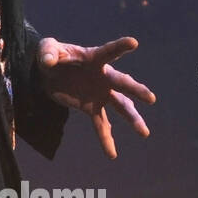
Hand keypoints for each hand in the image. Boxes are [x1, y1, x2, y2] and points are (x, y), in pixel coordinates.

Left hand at [36, 36, 154, 158]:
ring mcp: (100, 93)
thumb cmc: (51, 55)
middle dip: (136, 91)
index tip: (133, 43)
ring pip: (120, 106)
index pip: (108, 52)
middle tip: (151, 99)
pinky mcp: (91, 107)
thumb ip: (47, 53)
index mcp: (93, 58)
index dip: (119, 47)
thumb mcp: (46, 49)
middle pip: (122, 83)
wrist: (47, 74)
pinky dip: (106, 139)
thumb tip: (48, 61)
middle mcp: (103, 76)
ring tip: (144, 133)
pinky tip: (112, 155)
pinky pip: (101, 125)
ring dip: (132, 119)